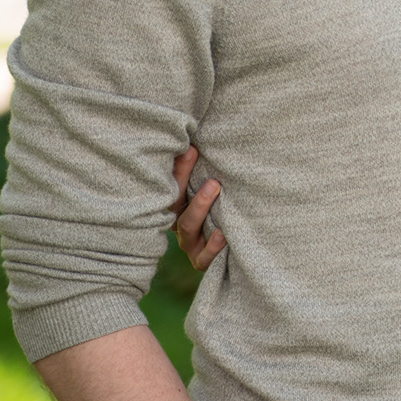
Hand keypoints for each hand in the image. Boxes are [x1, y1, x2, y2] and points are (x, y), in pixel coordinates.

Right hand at [170, 146, 226, 270]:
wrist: (229, 244)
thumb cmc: (218, 204)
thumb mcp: (208, 187)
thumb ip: (200, 167)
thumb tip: (203, 140)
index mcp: (174, 205)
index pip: (171, 186)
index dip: (180, 169)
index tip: (193, 150)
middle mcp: (176, 223)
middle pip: (175, 206)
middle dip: (188, 185)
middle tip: (211, 177)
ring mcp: (189, 244)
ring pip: (188, 228)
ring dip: (201, 209)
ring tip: (216, 191)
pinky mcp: (202, 260)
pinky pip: (204, 257)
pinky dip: (213, 247)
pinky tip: (223, 234)